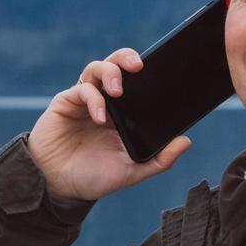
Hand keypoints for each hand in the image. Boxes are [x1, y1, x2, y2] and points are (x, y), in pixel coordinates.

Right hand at [27, 48, 191, 202]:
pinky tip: (100, 116)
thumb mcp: (132, 172)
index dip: (148, 72)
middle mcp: (105, 100)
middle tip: (138, 66)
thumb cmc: (94, 177)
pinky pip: (82, 90)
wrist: (60, 187)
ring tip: (117, 91)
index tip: (164, 71)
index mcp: (124, 112)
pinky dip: (93, 99)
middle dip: (127, 58)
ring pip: (98, 68)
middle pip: (117, 65)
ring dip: (110, 72)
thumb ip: (159, 160)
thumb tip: (185, 141)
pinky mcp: (66, 102)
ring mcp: (85, 99)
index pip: (137, 82)